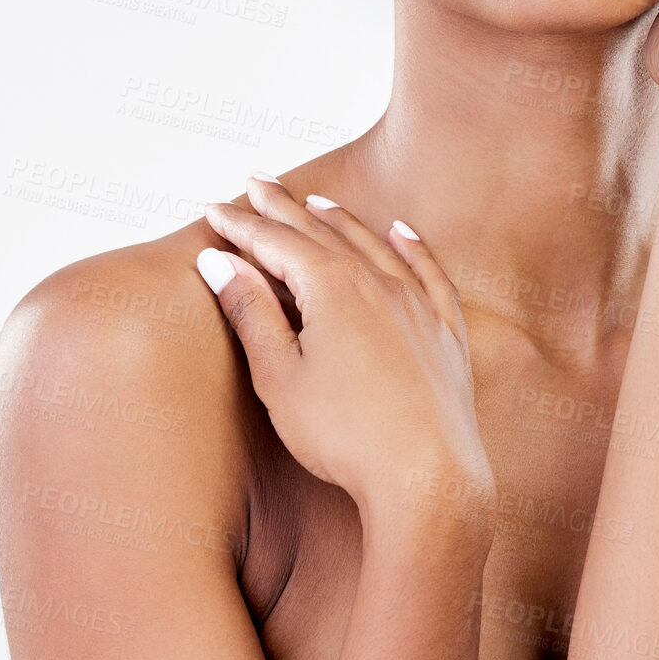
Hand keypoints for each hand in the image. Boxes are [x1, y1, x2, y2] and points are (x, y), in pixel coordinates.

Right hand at [197, 178, 496, 527]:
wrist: (428, 476)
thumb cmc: (344, 435)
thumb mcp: (280, 377)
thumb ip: (251, 313)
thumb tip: (219, 261)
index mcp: (332, 287)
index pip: (275, 242)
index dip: (241, 225)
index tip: (212, 209)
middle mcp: (378, 281)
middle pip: (320, 232)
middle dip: (282, 208)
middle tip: (255, 182)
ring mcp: (417, 303)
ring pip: (372, 244)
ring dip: (339, 220)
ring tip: (314, 202)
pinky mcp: (446, 330)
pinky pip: (427, 270)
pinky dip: (410, 245)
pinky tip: (400, 230)